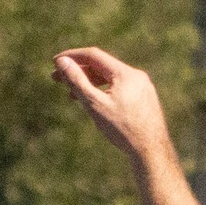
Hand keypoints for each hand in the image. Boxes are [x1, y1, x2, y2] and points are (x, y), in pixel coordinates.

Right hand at [52, 47, 174, 160]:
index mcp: (125, 73)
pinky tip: (92, 101)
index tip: (55, 61)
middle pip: (101, 66)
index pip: (94, 55)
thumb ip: (77, 81)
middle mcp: (135, 75)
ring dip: (89, 82)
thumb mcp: (94, 104)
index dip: (72, 56)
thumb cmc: (122, 128)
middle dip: (78, 71)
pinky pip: (118, 87)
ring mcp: (141, 86)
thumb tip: (62, 62)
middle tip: (56, 78)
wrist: (150, 149)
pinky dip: (102, 90)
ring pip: (110, 78)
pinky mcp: (143, 97)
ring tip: (70, 93)